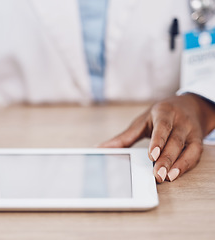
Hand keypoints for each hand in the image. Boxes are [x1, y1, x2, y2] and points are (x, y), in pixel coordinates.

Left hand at [99, 94, 214, 182]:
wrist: (189, 106)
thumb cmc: (160, 115)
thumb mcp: (141, 122)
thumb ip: (124, 137)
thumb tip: (100, 148)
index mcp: (164, 112)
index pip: (162, 127)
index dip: (157, 141)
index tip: (152, 156)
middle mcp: (180, 121)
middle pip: (174, 141)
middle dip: (165, 159)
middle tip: (157, 175)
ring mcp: (190, 131)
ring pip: (187, 148)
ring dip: (177, 165)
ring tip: (166, 177)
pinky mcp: (198, 140)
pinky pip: (195, 154)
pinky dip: (186, 165)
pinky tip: (175, 174)